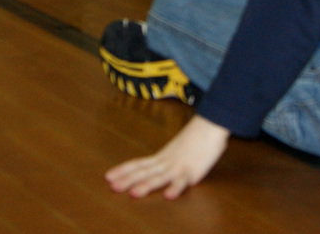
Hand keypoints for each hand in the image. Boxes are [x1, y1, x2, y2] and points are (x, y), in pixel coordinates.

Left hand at [106, 115, 229, 198]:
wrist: (211, 123)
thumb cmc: (198, 135)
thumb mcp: (178, 147)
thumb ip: (170, 158)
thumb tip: (162, 165)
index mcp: (163, 156)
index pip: (139, 163)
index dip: (123, 169)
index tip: (108, 176)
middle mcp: (167, 161)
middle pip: (144, 171)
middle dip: (128, 180)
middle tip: (112, 187)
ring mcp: (179, 166)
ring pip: (160, 177)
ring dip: (147, 185)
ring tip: (134, 194)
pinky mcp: (192, 171)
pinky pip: (183, 181)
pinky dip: (176, 188)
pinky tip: (168, 196)